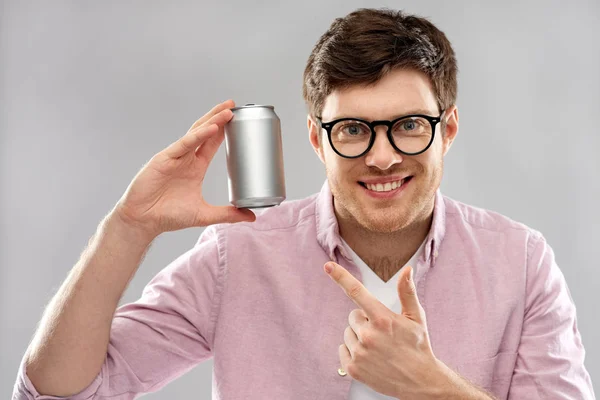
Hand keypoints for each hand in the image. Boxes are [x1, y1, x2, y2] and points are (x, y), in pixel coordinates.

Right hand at [113, 100, 255, 238]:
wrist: (144, 221)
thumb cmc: (169, 216)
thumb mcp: (204, 214)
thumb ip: (228, 214)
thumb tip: (252, 217)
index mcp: (195, 166)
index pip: (212, 143)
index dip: (224, 129)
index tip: (237, 118)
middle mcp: (185, 158)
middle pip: (204, 131)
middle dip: (218, 117)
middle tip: (233, 105)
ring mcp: (174, 156)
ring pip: (195, 133)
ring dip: (212, 121)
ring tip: (227, 111)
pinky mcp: (163, 159)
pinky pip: (183, 144)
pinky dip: (197, 136)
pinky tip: (211, 128)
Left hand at [324, 262, 445, 398]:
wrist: (421, 382)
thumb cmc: (419, 347)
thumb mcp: (416, 318)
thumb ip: (407, 292)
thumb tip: (406, 270)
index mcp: (383, 319)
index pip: (357, 292)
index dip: (340, 276)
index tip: (328, 266)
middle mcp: (368, 335)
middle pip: (353, 316)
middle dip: (364, 320)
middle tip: (382, 333)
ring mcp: (359, 353)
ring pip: (348, 333)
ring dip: (359, 337)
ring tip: (378, 347)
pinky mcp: (353, 369)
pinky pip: (342, 349)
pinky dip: (352, 351)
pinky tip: (370, 357)